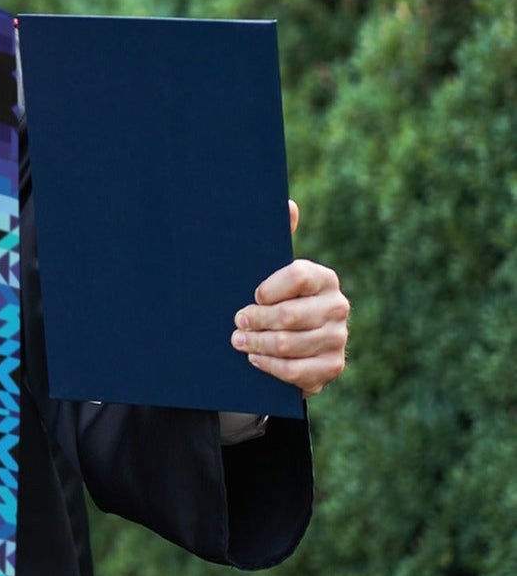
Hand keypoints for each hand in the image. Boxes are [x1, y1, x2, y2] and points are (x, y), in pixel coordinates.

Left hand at [231, 201, 348, 396]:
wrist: (291, 343)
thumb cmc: (275, 300)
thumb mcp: (271, 271)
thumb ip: (279, 238)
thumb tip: (288, 204)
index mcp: (323, 278)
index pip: (297, 276)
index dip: (268, 288)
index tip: (252, 295)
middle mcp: (337, 306)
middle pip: (290, 315)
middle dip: (255, 320)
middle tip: (236, 322)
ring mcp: (338, 338)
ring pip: (289, 344)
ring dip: (257, 344)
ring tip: (238, 341)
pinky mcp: (332, 366)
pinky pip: (297, 371)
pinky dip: (271, 366)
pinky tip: (255, 359)